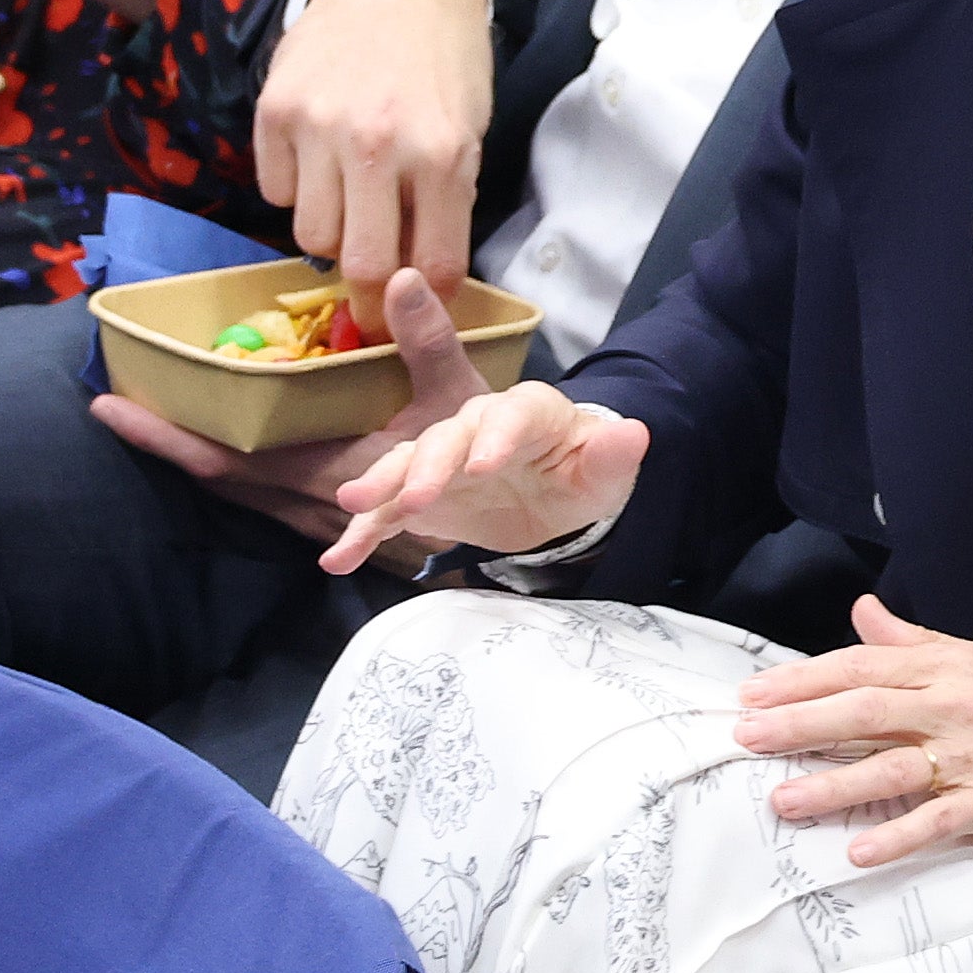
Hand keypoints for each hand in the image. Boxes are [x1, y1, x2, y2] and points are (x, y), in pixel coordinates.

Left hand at [94, 268, 504, 571]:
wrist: (515, 507)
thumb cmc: (482, 450)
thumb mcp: (460, 390)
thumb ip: (426, 336)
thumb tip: (398, 275)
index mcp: (326, 469)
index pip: (225, 459)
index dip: (167, 438)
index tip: (111, 409)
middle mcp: (308, 498)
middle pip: (215, 476)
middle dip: (164, 443)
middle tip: (113, 404)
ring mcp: (315, 511)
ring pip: (236, 487)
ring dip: (192, 455)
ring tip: (151, 416)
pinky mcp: (326, 510)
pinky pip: (260, 489)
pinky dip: (228, 464)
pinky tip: (215, 445)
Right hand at [256, 0, 494, 313]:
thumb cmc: (442, 66)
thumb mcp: (469, 134)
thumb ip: (446, 206)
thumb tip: (420, 287)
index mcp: (443, 154)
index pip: (433, 268)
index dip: (423, 305)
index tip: (410, 317)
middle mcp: (378, 143)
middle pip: (363, 266)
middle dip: (370, 291)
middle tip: (370, 290)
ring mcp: (319, 126)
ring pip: (311, 236)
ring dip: (332, 231)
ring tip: (350, 197)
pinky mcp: (273, 111)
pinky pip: (276, 190)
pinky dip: (297, 188)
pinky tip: (320, 156)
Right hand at [320, 371, 646, 575]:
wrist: (551, 491)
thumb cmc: (580, 472)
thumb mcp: (605, 470)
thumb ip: (615, 454)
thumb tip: (635, 433)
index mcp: (526, 413)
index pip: (511, 416)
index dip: (497, 437)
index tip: (486, 466)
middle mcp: (475, 427)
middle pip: (447, 438)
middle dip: (429, 465)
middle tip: (416, 497)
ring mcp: (442, 460)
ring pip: (406, 465)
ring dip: (381, 484)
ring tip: (353, 504)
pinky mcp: (420, 496)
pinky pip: (387, 512)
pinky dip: (361, 532)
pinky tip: (337, 559)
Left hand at [734, 595, 972, 867]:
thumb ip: (919, 643)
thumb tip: (863, 614)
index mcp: (951, 668)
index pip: (863, 668)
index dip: (805, 680)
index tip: (756, 693)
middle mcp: (955, 707)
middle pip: (862, 713)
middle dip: (798, 725)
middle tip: (745, 736)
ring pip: (889, 770)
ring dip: (832, 786)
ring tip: (783, 799)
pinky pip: (937, 822)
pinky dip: (898, 838)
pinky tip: (858, 852)